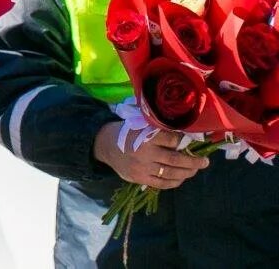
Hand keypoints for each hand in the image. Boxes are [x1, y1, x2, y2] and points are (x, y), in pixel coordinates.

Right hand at [93, 122, 208, 189]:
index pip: (172, 140)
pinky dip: (175, 182)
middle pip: (176, 160)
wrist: (105, 146)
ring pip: (171, 173)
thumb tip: (184, 139)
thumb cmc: (127, 133)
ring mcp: (142, 168)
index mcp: (145, 136)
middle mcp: (144, 153)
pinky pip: (162, 183)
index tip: (193, 142)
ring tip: (196, 169)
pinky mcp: (140, 178)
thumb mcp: (140, 125)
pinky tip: (181, 178)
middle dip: (194, 161)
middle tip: (205, 161)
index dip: (184, 142)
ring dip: (187, 172)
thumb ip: (159, 131)